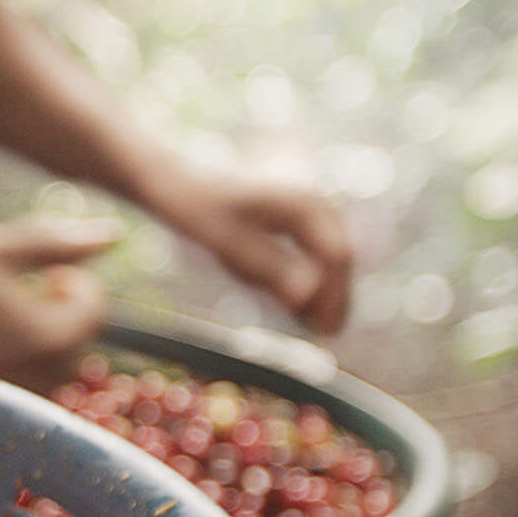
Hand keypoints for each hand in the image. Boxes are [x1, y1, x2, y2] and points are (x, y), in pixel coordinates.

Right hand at [0, 220, 114, 392]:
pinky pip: (20, 389)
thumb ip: (59, 243)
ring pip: (50, 372)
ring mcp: (10, 397)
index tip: (52, 272)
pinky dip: (14, 365)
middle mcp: (36, 378)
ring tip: (1, 315)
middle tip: (29, 290)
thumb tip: (113, 234)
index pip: (95, 314)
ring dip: (41, 342)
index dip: (80, 286)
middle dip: (64, 316)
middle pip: (77, 348)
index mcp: (48, 337)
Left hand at [146, 170, 353, 332]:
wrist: (177, 181)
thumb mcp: (230, 245)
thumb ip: (271, 270)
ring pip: (330, 254)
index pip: (336, 255)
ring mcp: (306, 209)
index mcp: (301, 204)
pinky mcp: (295, 218)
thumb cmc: (200, 211)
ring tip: (314, 326)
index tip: (327, 332)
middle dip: (335, 296)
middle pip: (340, 255)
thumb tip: (308, 297)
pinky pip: (314, 251)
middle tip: (326, 335)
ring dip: (326, 290)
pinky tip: (299, 307)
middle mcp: (311, 202)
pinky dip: (310, 278)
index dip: (335, 296)